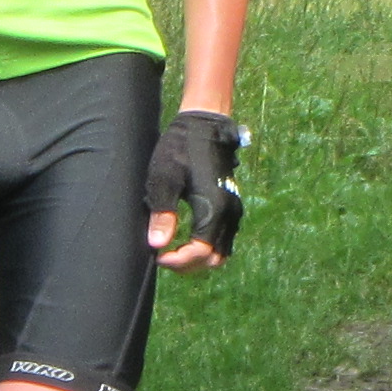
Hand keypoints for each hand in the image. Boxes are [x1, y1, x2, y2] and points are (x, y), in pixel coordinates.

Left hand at [143, 108, 245, 270]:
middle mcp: (229, 213)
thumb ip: (163, 213)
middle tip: (165, 256)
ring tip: (174, 249)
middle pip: (213, 259)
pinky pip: (224, 239)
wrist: (204, 125)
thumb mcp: (165, 179)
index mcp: (214, 208)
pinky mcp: (232, 205)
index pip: (200, 253)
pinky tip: (186, 237)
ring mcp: (234, 210)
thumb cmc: (180, 149)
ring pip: (221, 252)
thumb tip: (158, 245)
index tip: (158, 256)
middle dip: (188, 265)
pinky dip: (207, 247)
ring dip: (198, 258)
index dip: (178, 262)